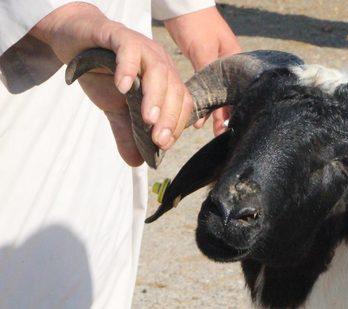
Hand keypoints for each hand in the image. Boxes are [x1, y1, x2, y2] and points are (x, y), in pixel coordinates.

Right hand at [31, 3, 192, 165]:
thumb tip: (135, 162)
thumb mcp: (115, 107)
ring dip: (155, 97)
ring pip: (158, 71)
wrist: (78, 41)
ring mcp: (142, 47)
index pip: (182, 103)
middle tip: (158, 140)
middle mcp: (160, 62)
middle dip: (169, 117)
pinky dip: (128, 68)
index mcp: (165, 79)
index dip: (176, 124)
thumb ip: (126, 132)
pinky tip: (122, 86)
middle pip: (175, 89)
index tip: (164, 145)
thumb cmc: (103, 72)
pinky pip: (130, 51)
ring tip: (146, 119)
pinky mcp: (120, 36)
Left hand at [163, 7, 240, 135]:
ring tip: (202, 128)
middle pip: (229, 96)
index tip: (223, 130)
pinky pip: (205, 86)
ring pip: (216, 93)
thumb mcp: (204, 49)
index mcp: (235, 62)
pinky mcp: (204, 63)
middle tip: (216, 135)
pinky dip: (201, 99)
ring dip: (210, 109)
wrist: (184, 3)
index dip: (230, 112)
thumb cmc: (197, 23)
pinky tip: (194, 111)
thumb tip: (214, 97)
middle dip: (222, 116)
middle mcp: (229, 66)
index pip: (237, 93)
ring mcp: (217, 65)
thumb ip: (208, 73)